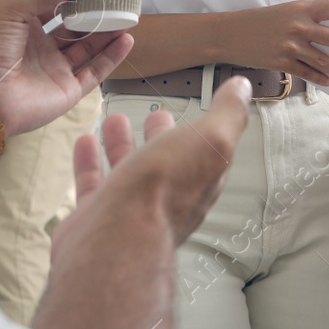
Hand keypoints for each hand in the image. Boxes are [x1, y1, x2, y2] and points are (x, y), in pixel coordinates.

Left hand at [0, 0, 132, 135]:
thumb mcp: (13, 9)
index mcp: (24, 27)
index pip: (54, 7)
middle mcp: (41, 48)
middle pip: (75, 29)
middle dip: (95, 15)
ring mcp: (55, 70)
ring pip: (89, 49)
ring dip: (108, 34)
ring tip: (127, 16)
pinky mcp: (67, 90)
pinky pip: (95, 72)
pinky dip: (112, 57)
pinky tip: (126, 40)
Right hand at [35, 79, 251, 328]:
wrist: (115, 239)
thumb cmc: (165, 190)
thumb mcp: (210, 140)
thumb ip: (228, 115)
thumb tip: (243, 88)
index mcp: (199, 181)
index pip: (207, 154)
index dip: (202, 132)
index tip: (197, 112)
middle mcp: (167, 198)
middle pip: (166, 163)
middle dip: (162, 137)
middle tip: (156, 116)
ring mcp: (131, 209)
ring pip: (128, 171)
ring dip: (122, 144)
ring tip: (114, 121)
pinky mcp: (98, 217)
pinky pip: (93, 184)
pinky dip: (89, 161)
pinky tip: (84, 142)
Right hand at [220, 0, 328, 85]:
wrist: (230, 34)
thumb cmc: (258, 21)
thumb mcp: (285, 10)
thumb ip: (306, 16)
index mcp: (300, 9)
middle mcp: (298, 26)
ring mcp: (290, 46)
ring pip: (323, 59)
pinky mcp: (282, 62)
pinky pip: (307, 73)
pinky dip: (320, 79)